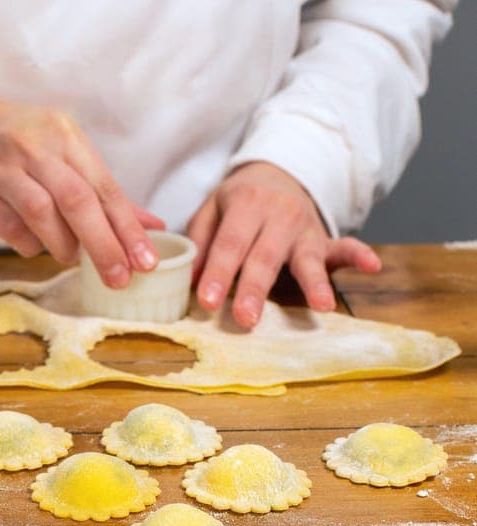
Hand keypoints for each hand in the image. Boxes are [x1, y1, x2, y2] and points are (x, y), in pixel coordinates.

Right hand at [0, 95, 164, 287]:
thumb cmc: (15, 141)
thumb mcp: (61, 150)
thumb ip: (104, 189)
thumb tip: (151, 225)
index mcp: (64, 135)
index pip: (104, 186)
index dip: (127, 227)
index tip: (145, 259)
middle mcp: (35, 148)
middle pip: (78, 201)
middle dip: (104, 245)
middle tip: (119, 277)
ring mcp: (3, 171)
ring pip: (43, 215)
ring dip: (64, 246)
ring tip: (71, 257)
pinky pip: (12, 230)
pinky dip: (30, 245)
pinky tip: (36, 244)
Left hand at [188, 161, 380, 327]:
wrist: (278, 172)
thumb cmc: (238, 201)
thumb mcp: (212, 209)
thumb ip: (199, 240)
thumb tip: (187, 278)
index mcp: (244, 206)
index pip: (229, 244)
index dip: (217, 273)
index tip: (206, 302)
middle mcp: (277, 216)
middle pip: (264, 257)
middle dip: (255, 288)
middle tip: (246, 318)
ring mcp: (305, 228)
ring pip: (307, 258)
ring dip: (314, 282)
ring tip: (322, 306)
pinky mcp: (325, 239)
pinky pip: (345, 246)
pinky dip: (360, 255)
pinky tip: (373, 266)